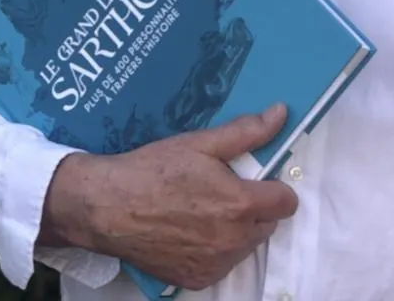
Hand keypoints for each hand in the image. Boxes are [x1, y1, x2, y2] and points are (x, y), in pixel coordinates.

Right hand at [39, 103, 298, 290]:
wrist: (107, 207)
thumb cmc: (154, 170)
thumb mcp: (201, 143)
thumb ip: (246, 132)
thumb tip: (281, 114)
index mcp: (241, 204)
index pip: (286, 202)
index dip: (273, 187)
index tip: (254, 179)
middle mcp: (234, 241)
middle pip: (267, 225)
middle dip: (254, 208)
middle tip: (223, 191)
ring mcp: (215, 265)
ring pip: (246, 246)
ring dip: (236, 230)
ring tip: (203, 210)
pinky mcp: (196, 280)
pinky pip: (222, 265)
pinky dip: (214, 251)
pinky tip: (190, 232)